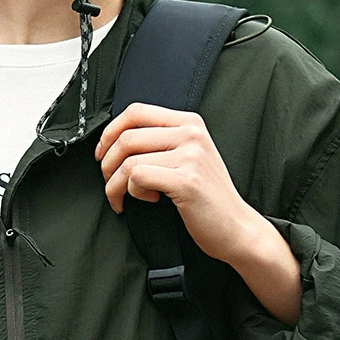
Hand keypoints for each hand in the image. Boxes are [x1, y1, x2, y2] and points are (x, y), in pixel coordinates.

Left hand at [95, 102, 256, 264]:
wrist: (236, 228)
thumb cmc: (207, 196)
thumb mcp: (189, 156)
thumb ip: (161, 141)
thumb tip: (115, 140)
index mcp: (189, 122)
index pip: (136, 111)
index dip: (110, 131)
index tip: (102, 152)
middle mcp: (191, 134)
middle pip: (127, 136)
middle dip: (107, 163)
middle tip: (109, 181)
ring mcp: (190, 156)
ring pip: (129, 161)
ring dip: (115, 184)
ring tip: (124, 197)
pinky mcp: (185, 181)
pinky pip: (138, 178)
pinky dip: (132, 192)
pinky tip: (149, 199)